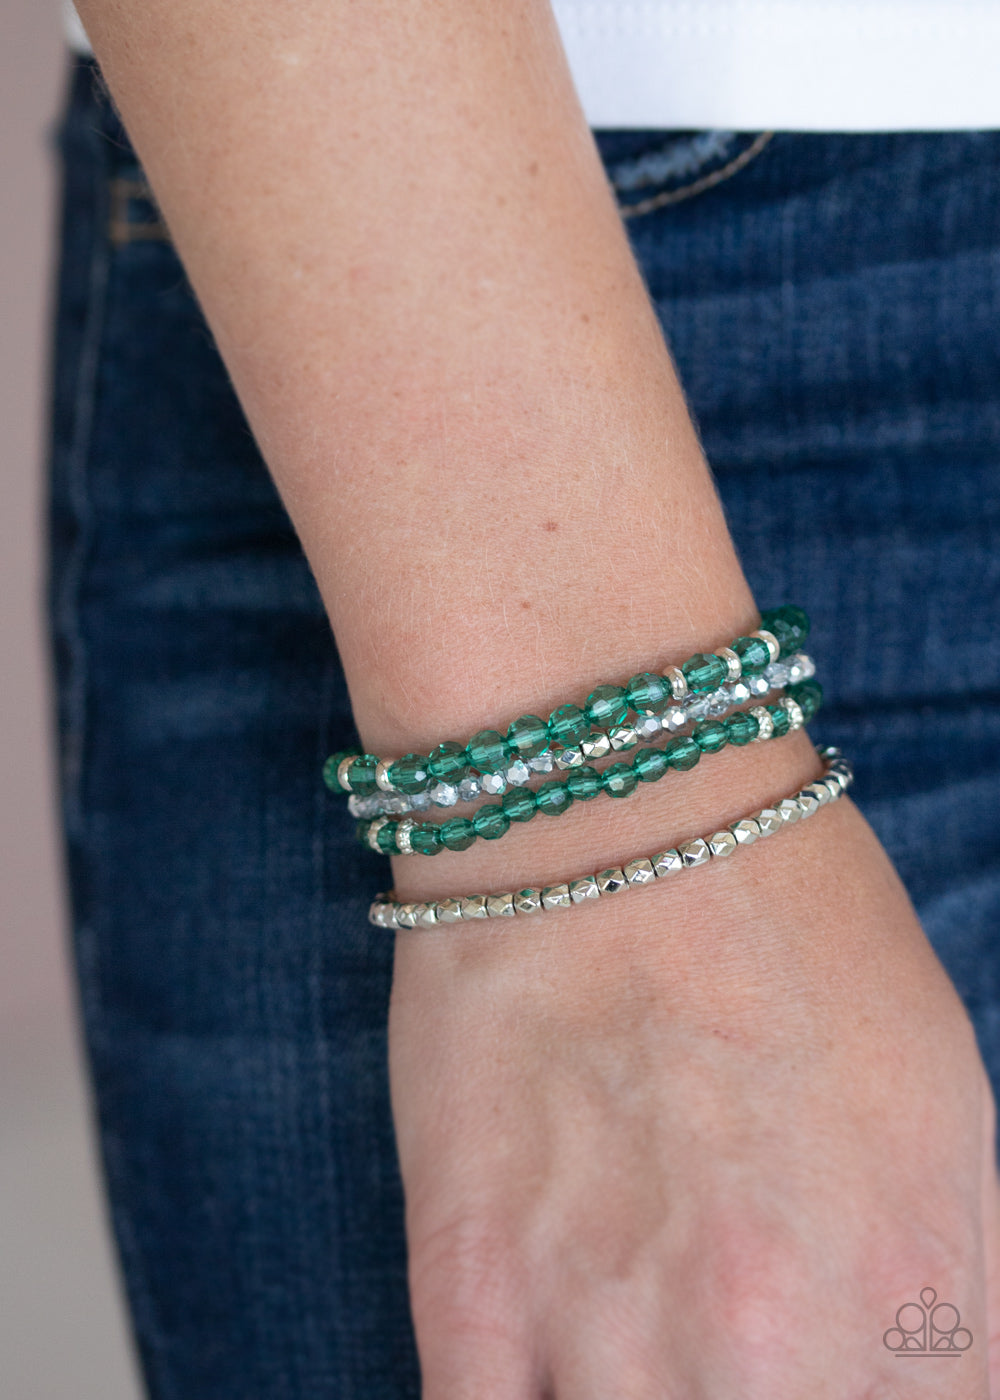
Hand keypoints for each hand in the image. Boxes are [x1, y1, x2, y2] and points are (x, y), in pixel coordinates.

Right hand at [389, 794, 999, 1397]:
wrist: (610, 810)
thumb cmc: (787, 918)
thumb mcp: (943, 1101)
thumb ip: (951, 1280)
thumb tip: (928, 1370)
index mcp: (917, 1293)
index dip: (873, 1395)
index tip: (823, 1360)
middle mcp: (774, 1348)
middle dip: (760, 1394)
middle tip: (725, 1334)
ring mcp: (611, 1330)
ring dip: (640, 1396)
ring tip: (638, 1315)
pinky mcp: (472, 1292)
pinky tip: (547, 1360)